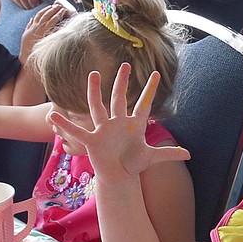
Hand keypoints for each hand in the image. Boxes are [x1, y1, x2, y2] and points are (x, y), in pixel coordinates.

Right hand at [21, 5, 69, 57]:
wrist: (27, 56)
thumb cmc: (26, 46)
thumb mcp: (25, 34)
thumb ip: (29, 25)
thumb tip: (31, 18)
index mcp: (33, 26)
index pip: (40, 14)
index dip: (46, 9)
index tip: (50, 6)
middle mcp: (38, 27)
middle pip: (46, 15)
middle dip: (53, 9)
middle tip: (59, 5)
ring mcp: (42, 32)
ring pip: (51, 21)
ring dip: (57, 14)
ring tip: (63, 10)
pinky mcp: (46, 38)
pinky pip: (54, 31)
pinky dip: (59, 27)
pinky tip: (64, 24)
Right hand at [47, 63, 189, 180]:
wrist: (119, 177)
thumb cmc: (133, 164)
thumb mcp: (152, 157)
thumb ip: (169, 154)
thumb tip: (189, 155)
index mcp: (134, 125)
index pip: (144, 104)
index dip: (149, 90)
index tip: (156, 75)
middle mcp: (118, 123)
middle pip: (119, 98)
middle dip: (122, 82)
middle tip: (125, 65)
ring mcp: (104, 130)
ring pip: (98, 106)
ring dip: (94, 91)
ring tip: (91, 74)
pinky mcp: (92, 141)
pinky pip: (78, 132)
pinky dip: (65, 125)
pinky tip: (53, 116)